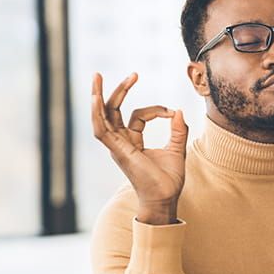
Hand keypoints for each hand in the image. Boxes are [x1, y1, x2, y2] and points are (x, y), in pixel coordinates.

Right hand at [91, 72, 188, 224]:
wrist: (165, 199)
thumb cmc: (169, 180)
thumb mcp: (177, 150)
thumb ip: (178, 131)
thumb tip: (178, 111)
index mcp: (132, 142)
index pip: (137, 116)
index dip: (155, 110)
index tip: (171, 112)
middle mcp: (121, 142)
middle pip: (114, 111)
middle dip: (119, 91)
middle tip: (133, 74)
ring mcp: (116, 147)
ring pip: (102, 116)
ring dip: (98, 96)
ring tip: (96, 76)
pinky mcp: (117, 151)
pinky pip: (101, 130)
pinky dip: (97, 113)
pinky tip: (95, 98)